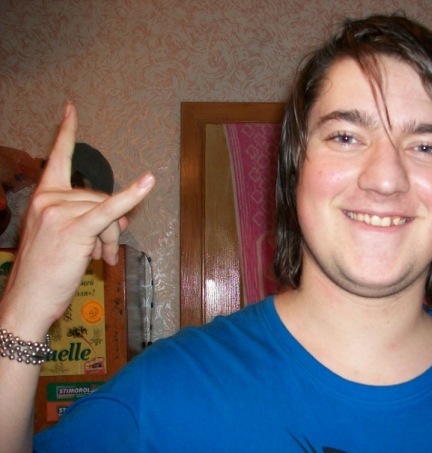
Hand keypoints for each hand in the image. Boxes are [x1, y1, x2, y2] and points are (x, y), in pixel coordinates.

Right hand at [0, 103, 154, 334]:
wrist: (28, 300)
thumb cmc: (47, 271)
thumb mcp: (69, 238)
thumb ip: (95, 220)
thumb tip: (127, 213)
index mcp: (43, 197)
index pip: (57, 158)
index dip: (65, 132)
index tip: (71, 108)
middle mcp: (47, 199)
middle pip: (100, 197)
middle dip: (111, 226)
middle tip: (106, 252)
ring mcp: (58, 212)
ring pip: (109, 212)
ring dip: (113, 238)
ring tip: (105, 259)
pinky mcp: (74, 229)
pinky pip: (110, 210)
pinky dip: (131, 197)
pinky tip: (149, 182)